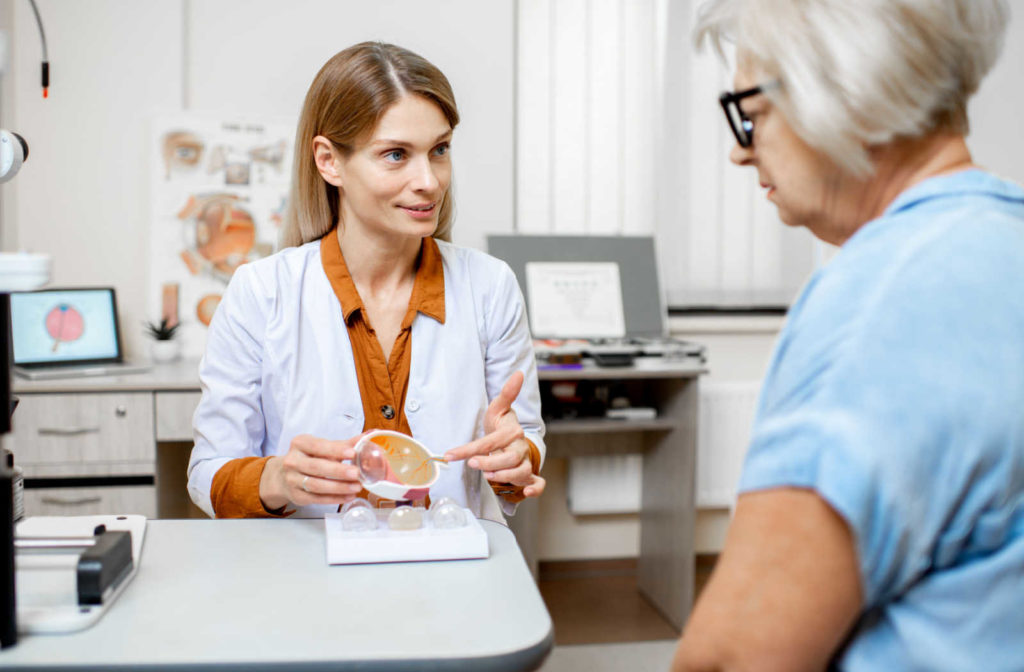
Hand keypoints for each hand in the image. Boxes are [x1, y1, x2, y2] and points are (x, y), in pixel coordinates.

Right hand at [259, 433, 365, 510]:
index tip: (352, 453)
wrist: (283, 476)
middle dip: (338, 471)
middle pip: (316, 467)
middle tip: (357, 473)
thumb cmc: (309, 458)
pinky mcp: (296, 495)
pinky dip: (334, 498)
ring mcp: (292, 479)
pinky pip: (316, 498)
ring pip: (316, 485)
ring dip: (339, 487)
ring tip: (356, 487)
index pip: (318, 446)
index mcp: (300, 444)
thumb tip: (368, 436)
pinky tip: (348, 496)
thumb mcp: (323, 447)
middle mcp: (293, 461)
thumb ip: (345, 444)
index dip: (335, 450)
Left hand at [444, 371, 545, 498]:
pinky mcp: (529, 476)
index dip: (470, 449)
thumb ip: (507, 393)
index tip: (451, 454)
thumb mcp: (498, 409)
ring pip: (521, 473)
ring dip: (505, 477)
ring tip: (488, 476)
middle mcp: (520, 449)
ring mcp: (526, 463)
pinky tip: (525, 494)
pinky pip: (538, 484)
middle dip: (490, 462)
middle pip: (509, 459)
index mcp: (513, 432)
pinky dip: (535, 490)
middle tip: (473, 464)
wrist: (513, 440)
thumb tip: (520, 373)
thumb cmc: (501, 426)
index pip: (490, 441)